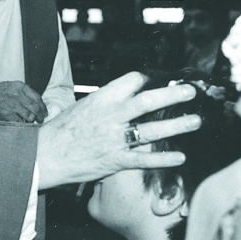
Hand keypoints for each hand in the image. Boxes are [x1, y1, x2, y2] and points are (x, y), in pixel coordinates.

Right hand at [0, 81, 47, 123]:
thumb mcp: (11, 87)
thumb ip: (23, 94)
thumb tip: (37, 105)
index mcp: (20, 86)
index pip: (37, 98)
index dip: (43, 107)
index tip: (44, 113)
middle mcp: (17, 94)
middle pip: (35, 107)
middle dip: (40, 116)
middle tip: (40, 120)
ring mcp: (12, 104)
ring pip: (30, 115)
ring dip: (32, 121)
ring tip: (30, 123)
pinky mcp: (6, 113)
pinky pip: (19, 122)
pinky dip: (22, 124)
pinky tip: (22, 124)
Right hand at [36, 72, 200, 189]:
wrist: (44, 155)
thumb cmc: (60, 130)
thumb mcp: (80, 106)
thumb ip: (104, 101)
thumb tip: (122, 95)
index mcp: (101, 98)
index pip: (131, 81)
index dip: (149, 78)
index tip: (162, 78)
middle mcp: (110, 116)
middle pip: (147, 102)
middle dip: (172, 96)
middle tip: (191, 92)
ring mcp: (114, 139)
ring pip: (151, 130)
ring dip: (176, 126)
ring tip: (196, 121)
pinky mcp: (115, 161)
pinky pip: (144, 159)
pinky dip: (163, 159)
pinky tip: (180, 157)